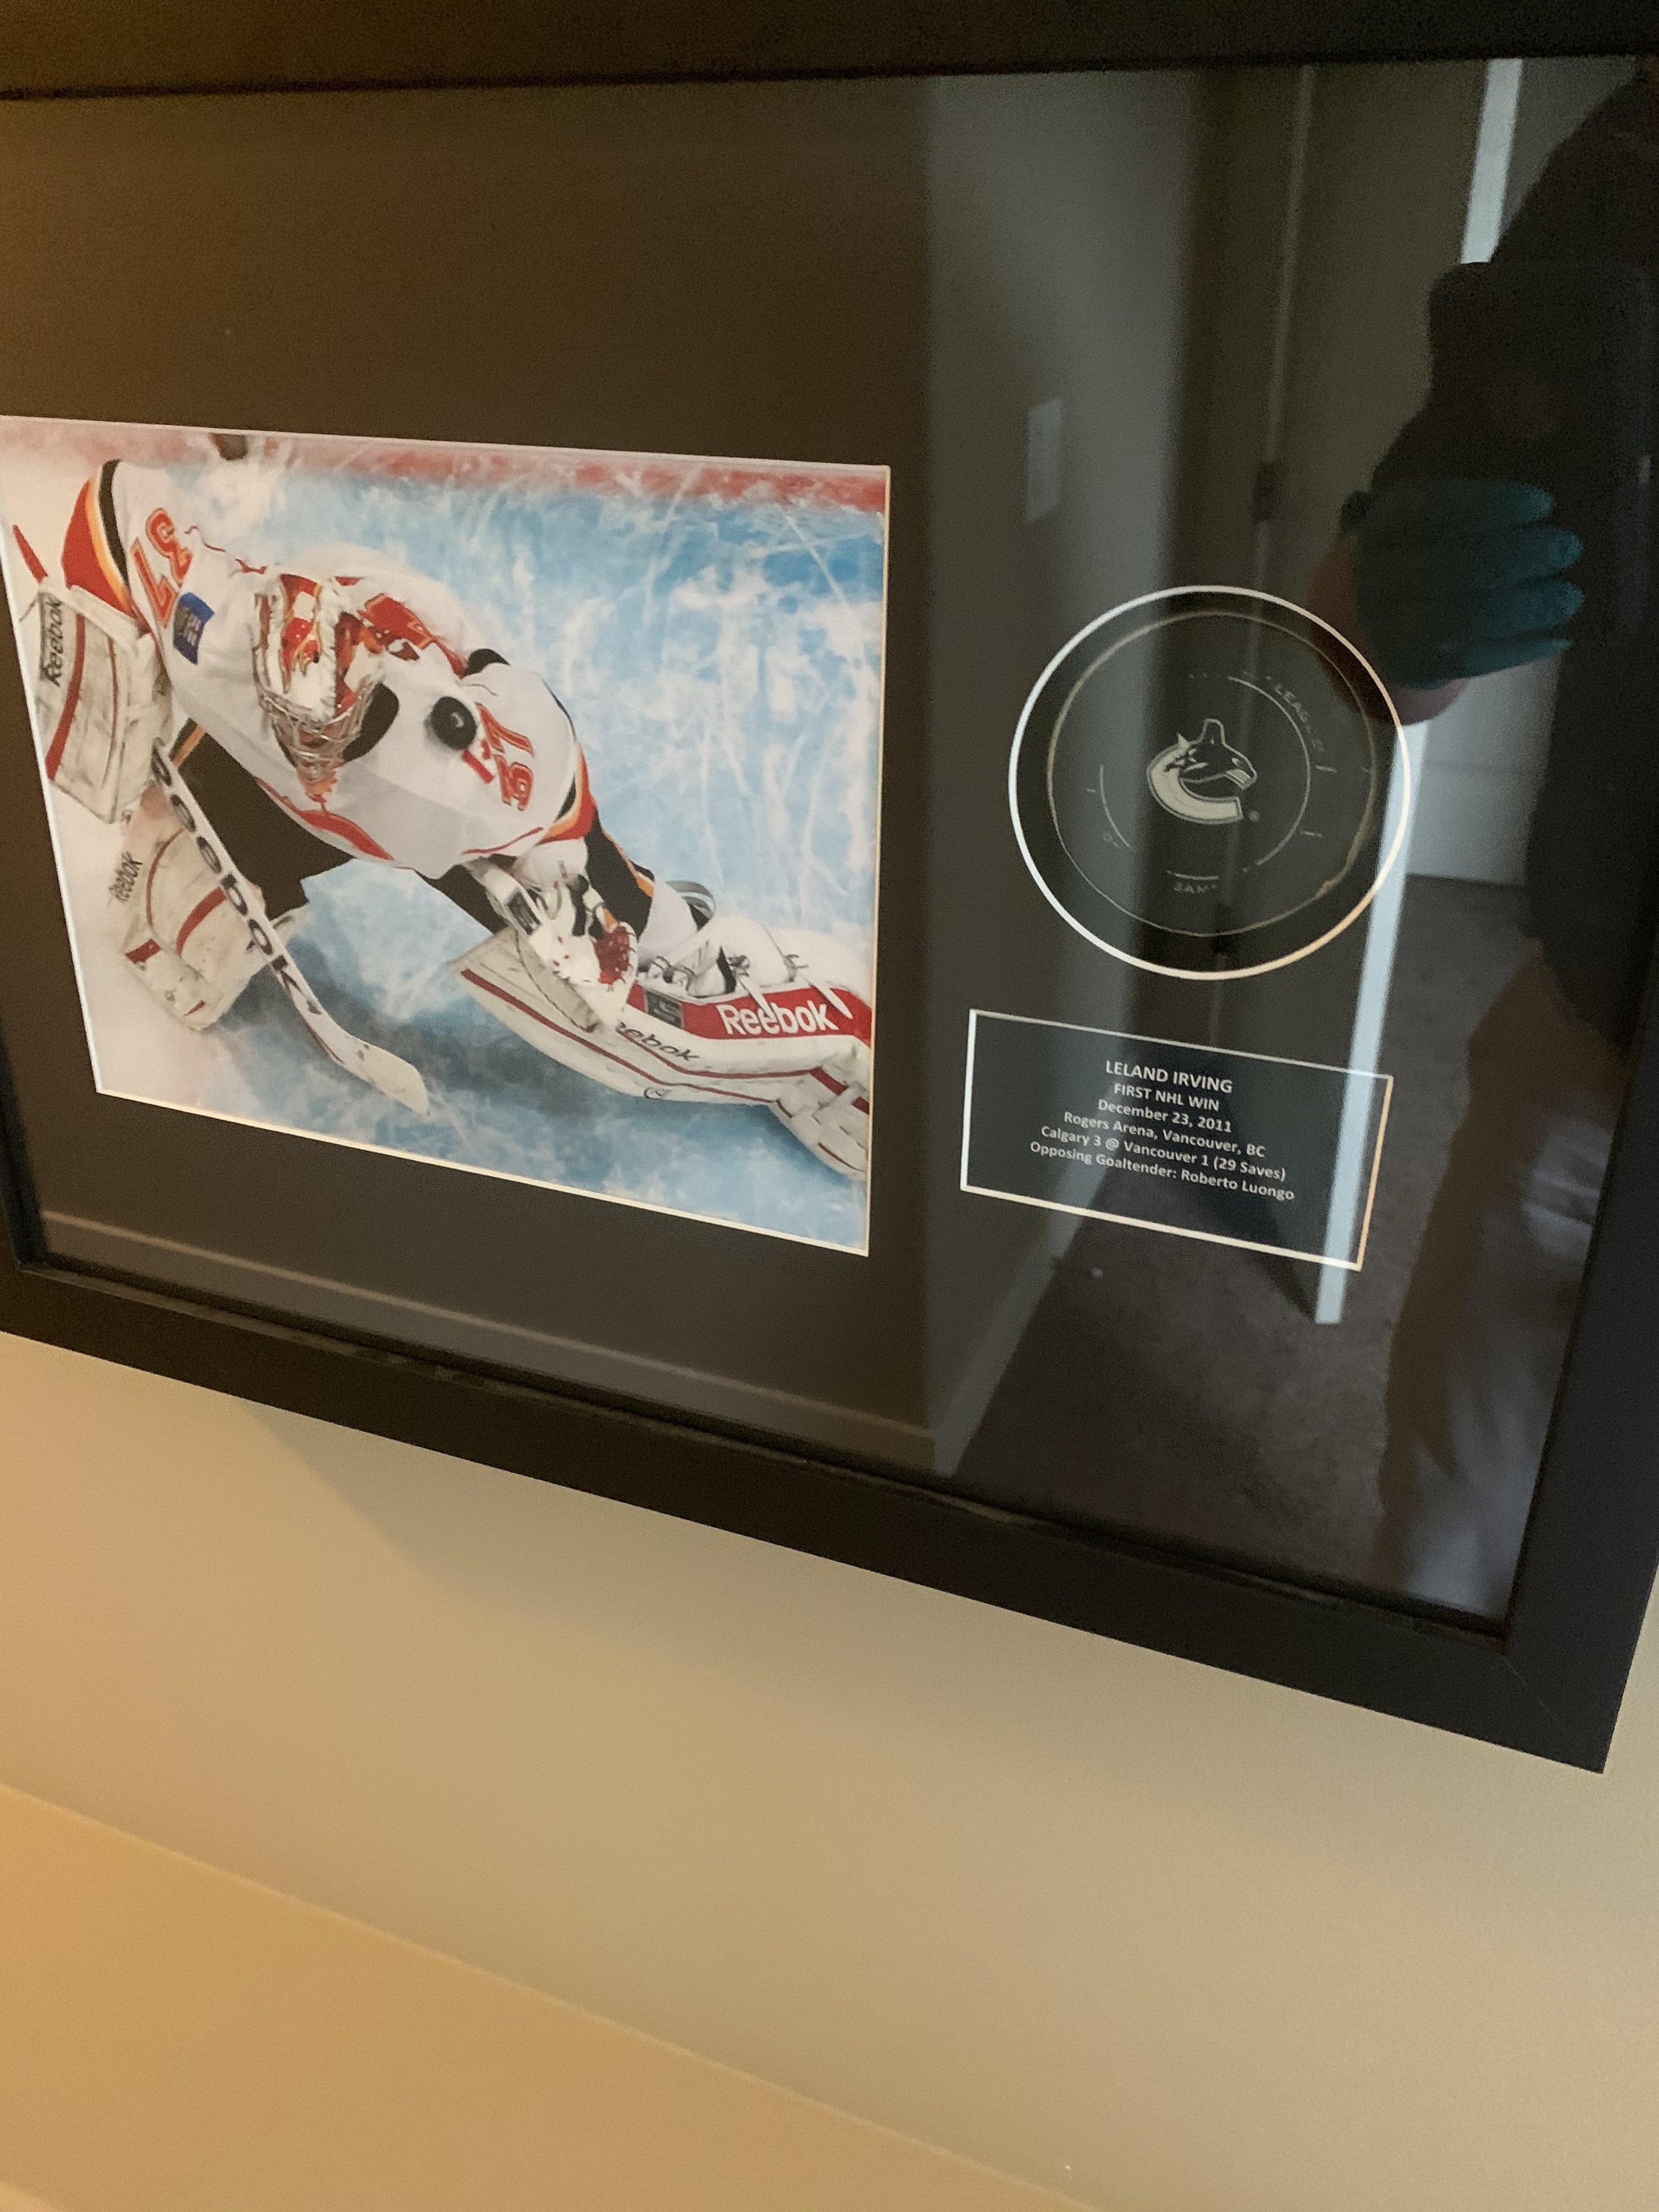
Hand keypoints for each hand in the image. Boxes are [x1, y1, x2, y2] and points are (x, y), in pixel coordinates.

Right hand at [1354, 478, 1582, 688]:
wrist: (1382, 618)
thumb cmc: (1428, 551)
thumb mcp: (1436, 518)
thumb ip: (1479, 507)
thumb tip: (1548, 503)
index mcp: (1385, 526)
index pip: (1433, 510)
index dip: (1493, 507)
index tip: (1545, 504)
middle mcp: (1380, 578)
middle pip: (1453, 567)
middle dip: (1521, 557)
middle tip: (1568, 548)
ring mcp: (1394, 629)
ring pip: (1465, 619)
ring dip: (1527, 608)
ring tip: (1570, 597)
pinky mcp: (1416, 668)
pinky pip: (1473, 661)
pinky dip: (1520, 649)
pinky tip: (1558, 638)